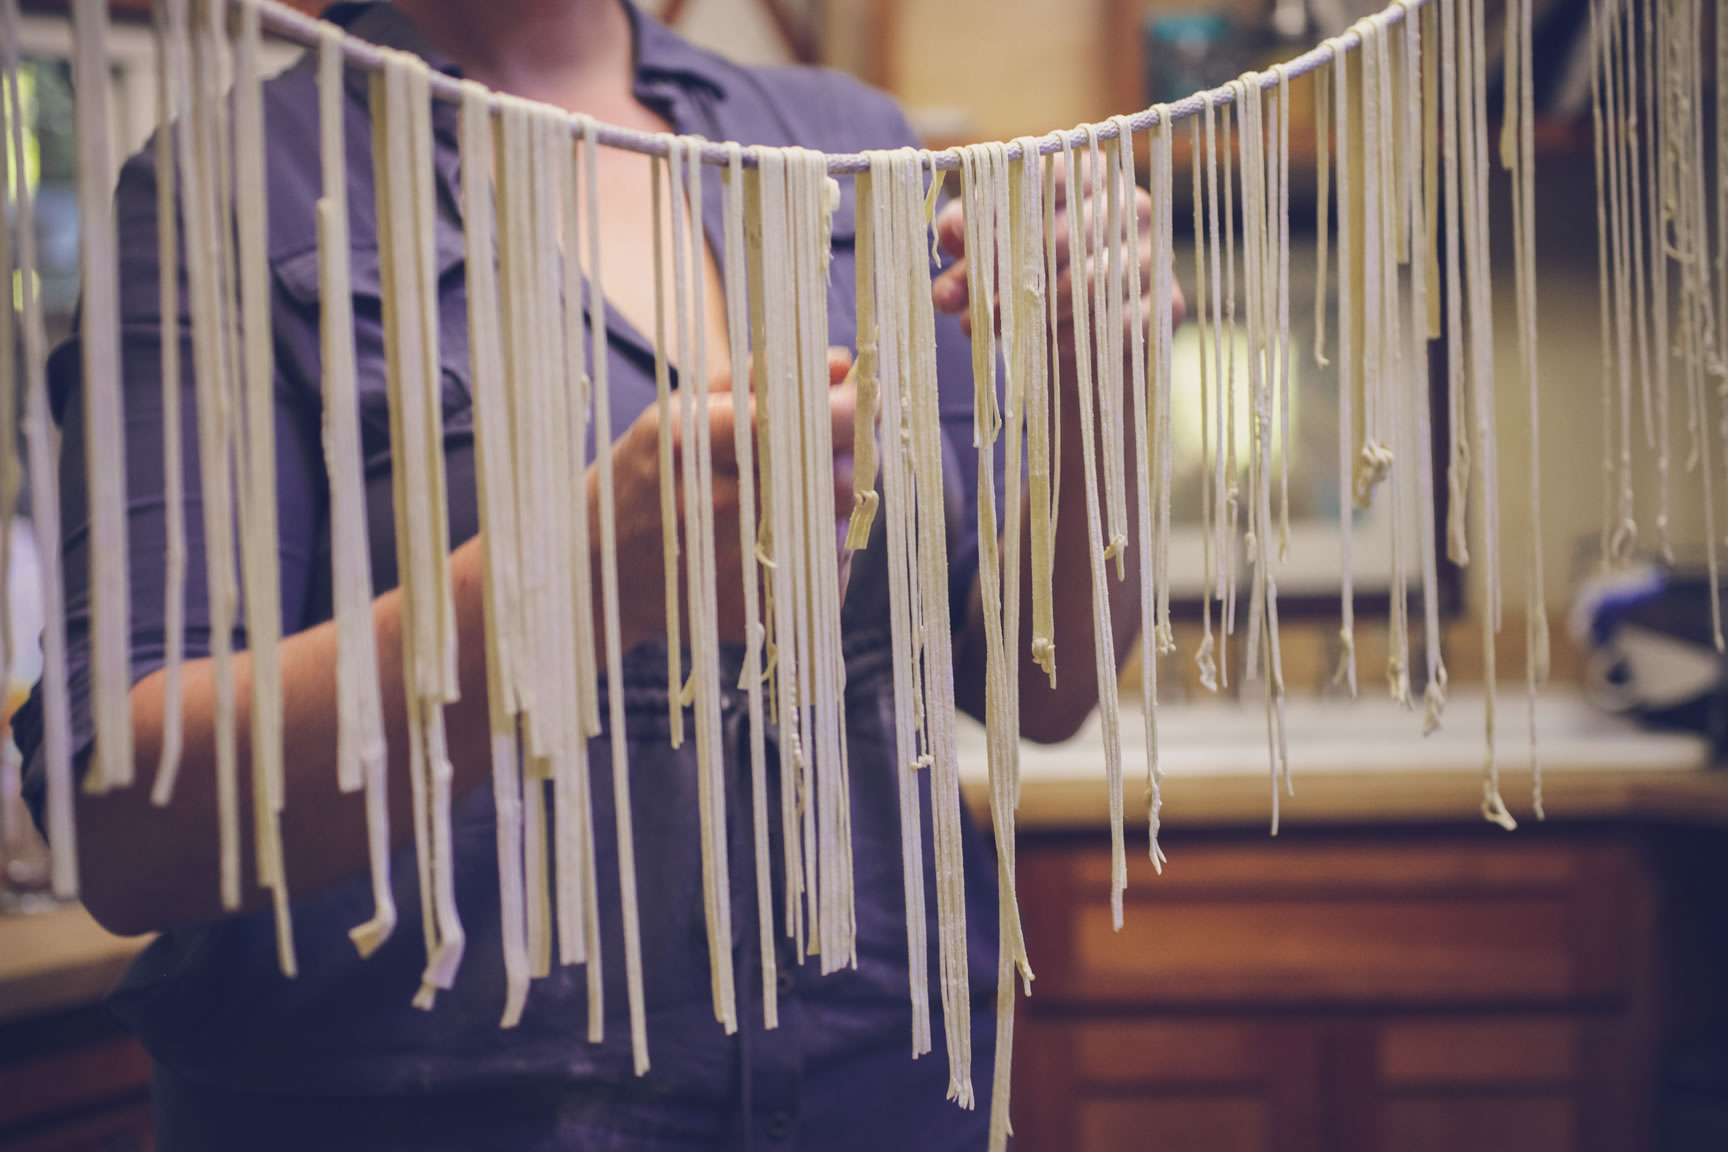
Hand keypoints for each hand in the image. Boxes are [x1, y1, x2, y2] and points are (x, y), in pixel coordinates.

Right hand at [597, 347, 856, 651]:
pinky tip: (784, 536)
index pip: (811, 424)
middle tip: (836, 444)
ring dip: (837, 503)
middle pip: (840, 478)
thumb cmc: (649, 473)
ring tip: (793, 493)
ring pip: (841, 525)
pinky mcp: (755, 612)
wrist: (601, 566)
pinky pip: (828, 571)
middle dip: (852, 455)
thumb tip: (844, 364)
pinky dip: (823, 547)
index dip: (852, 409)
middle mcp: (717, 507)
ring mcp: (735, 567)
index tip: (862, 398)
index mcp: (697, 442)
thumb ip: (764, 380)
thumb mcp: (687, 411)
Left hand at [930, 152, 1185, 366]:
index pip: (1046, 175)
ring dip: (1034, 312)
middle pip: (1062, 236)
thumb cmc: (1031, 279)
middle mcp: (1129, 205)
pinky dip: (1073, 338)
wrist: (1081, 344)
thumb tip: (951, 232)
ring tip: (994, 330)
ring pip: (1089, 282)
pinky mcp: (1167, 304)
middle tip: (969, 310)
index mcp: (1087, 174)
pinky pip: (1116, 323)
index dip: (999, 218)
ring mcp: (1155, 254)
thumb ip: (966, 235)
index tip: (963, 255)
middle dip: (1006, 279)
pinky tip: (1047, 345)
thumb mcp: (989, 252)